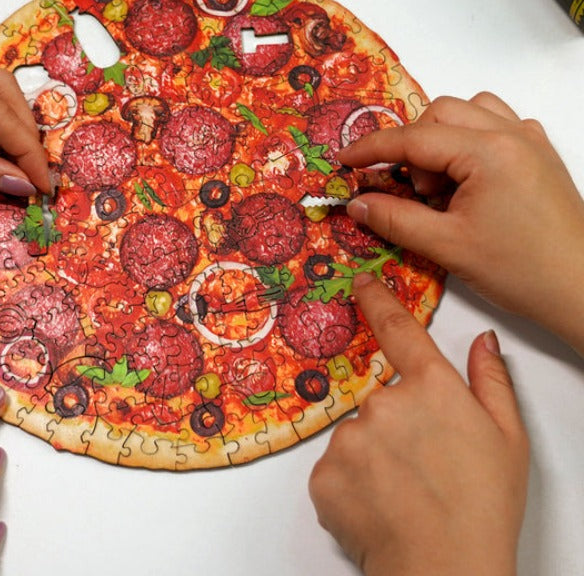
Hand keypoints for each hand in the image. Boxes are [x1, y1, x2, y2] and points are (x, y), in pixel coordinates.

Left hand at [309, 274, 528, 575]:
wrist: (446, 570)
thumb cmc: (483, 506)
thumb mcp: (507, 439)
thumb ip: (491, 381)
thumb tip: (482, 341)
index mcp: (430, 388)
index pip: (398, 329)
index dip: (377, 300)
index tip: (361, 283)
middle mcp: (382, 402)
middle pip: (380, 400)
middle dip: (395, 426)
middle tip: (420, 467)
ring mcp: (348, 436)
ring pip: (356, 436)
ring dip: (372, 457)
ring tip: (402, 492)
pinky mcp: (323, 472)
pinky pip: (334, 468)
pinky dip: (351, 484)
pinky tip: (378, 505)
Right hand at [339, 92, 583, 352]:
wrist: (583, 289)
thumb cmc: (521, 270)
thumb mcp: (446, 247)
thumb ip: (394, 219)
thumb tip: (357, 202)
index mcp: (488, 152)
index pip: (414, 138)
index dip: (372, 148)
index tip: (345, 160)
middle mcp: (512, 134)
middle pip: (440, 113)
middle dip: (414, 147)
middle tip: (416, 193)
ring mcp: (530, 140)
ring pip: (470, 110)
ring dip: (443, 137)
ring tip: (444, 183)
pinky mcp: (541, 153)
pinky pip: (498, 123)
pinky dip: (472, 140)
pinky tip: (471, 177)